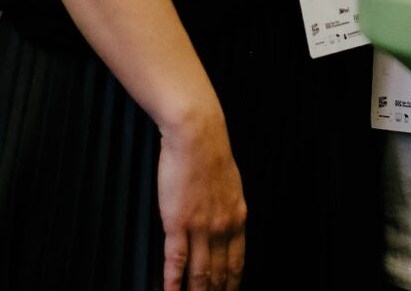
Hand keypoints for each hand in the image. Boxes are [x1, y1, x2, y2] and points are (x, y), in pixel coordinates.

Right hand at [158, 112, 246, 290]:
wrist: (198, 136)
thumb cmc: (211, 156)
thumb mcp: (232, 186)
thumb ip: (230, 210)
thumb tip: (229, 225)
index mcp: (237, 218)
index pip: (237, 262)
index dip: (232, 284)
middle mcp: (223, 227)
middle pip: (220, 273)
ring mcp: (200, 227)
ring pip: (199, 272)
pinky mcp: (177, 222)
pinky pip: (175, 260)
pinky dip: (173, 282)